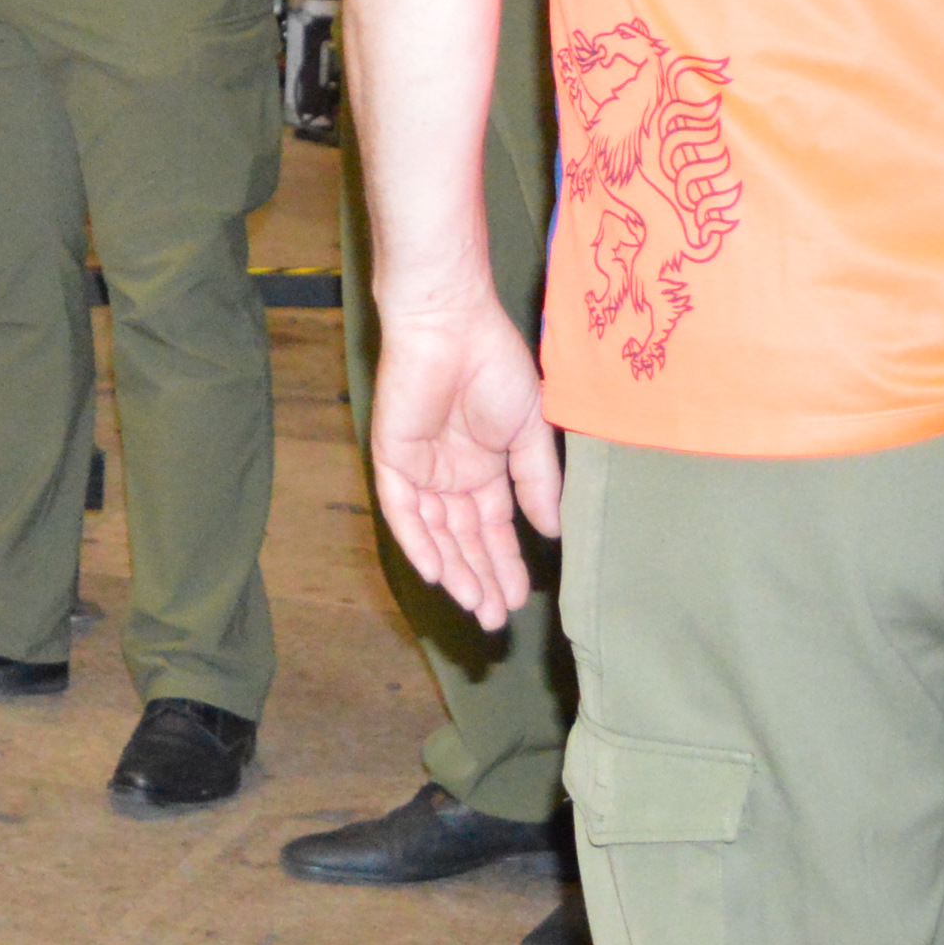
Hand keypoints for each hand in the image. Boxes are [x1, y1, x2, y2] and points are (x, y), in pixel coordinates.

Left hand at [364, 294, 561, 627]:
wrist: (453, 325)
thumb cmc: (495, 366)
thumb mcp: (529, 432)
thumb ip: (537, 483)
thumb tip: (551, 532)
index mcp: (483, 467)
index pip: (491, 529)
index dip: (505, 563)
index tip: (520, 598)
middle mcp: (449, 474)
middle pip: (462, 539)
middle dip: (480, 578)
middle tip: (495, 619)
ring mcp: (419, 468)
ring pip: (434, 533)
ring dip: (453, 569)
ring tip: (476, 605)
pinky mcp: (391, 458)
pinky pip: (401, 510)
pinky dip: (417, 541)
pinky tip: (438, 573)